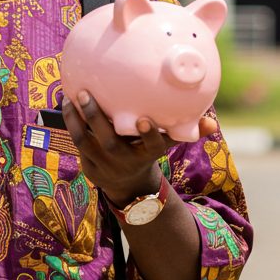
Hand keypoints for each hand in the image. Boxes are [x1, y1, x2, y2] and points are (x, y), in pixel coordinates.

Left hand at [58, 91, 188, 203]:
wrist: (127, 185)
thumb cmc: (148, 152)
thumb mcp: (167, 145)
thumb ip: (187, 131)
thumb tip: (212, 123)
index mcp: (148, 154)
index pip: (153, 147)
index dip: (150, 135)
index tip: (145, 119)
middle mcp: (126, 160)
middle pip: (110, 142)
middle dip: (98, 118)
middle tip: (87, 94)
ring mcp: (105, 162)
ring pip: (88, 141)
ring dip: (78, 118)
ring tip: (72, 95)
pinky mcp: (90, 163)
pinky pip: (78, 141)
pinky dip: (71, 121)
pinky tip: (67, 101)